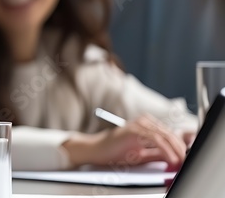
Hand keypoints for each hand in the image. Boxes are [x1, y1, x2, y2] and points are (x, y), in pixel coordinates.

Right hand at [63, 115, 187, 167]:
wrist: (96, 150)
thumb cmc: (116, 151)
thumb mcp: (142, 153)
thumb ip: (158, 153)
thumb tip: (175, 157)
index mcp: (147, 125)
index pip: (170, 134)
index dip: (180, 147)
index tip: (185, 159)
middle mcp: (144, 121)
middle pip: (170, 134)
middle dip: (181, 149)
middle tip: (186, 162)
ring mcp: (139, 124)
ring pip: (165, 136)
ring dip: (176, 150)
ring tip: (180, 161)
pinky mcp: (134, 130)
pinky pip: (155, 139)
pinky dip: (166, 150)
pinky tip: (171, 158)